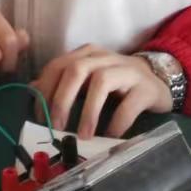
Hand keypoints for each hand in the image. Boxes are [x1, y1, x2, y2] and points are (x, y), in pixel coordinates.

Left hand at [34, 45, 173, 138]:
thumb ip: (63, 82)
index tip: (39, 117)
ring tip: (83, 135)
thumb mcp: (87, 78)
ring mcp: (126, 71)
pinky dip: (116, 122)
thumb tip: (33, 91)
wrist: (157, 79)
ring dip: (88, 111)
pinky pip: (128, 105)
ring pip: (101, 82)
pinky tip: (109, 136)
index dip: (45, 90)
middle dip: (61, 99)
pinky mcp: (145, 88)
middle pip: (76, 70)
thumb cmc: (116, 82)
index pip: (58, 66)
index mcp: (86, 54)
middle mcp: (104, 58)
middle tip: (56, 126)